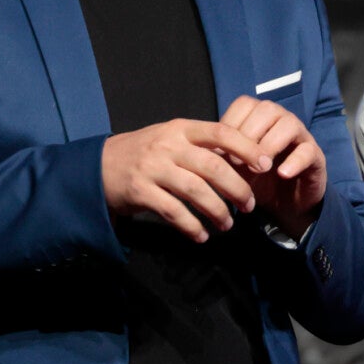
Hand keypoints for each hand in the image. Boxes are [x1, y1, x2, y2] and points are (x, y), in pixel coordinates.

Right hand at [101, 118, 267, 242]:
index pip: (221, 132)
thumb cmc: (143, 153)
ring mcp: (152, 168)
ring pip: (195, 191)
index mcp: (180, 128)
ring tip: (227, 225)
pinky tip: (201, 235)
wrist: (99, 166)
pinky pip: (173, 211)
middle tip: (249, 205)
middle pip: (212, 166)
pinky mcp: (140, 191)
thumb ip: (200, 147)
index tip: (265, 164)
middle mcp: (167, 146)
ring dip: (217, 211)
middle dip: (237, 188)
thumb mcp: (170, 138)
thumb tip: (241, 161)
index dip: (247, 147)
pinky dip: (191, 226)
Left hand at [221, 94, 326, 234]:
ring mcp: (300, 136)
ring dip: (270, 144)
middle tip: (236, 161)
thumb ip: (224, 156)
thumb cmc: (257, 180)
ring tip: (259, 168)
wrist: (285, 204)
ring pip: (289, 124)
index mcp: (260, 117)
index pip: (245, 104)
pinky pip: (308, 151)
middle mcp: (281, 120)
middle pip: (267, 109)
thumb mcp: (236, 168)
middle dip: (248, 134)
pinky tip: (281, 174)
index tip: (219, 149)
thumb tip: (206, 153)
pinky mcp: (316, 156)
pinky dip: (294, 161)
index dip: (231, 123)